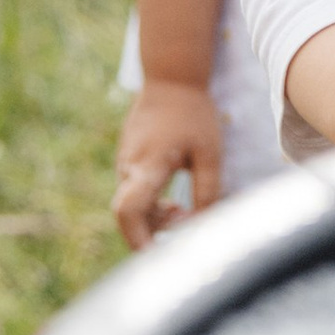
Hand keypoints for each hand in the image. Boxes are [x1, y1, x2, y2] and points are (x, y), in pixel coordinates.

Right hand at [112, 80, 224, 245]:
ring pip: (132, 206)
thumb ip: (207, 192)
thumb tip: (202, 226)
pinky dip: (151, 205)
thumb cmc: (194, 114)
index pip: (128, 212)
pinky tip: (174, 199)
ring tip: (185, 210)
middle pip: (130, 217)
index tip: (156, 256)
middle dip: (154, 232)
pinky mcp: (127, 160)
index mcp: (147, 167)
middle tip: (185, 226)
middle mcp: (128, 168)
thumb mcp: (210, 154)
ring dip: (155, 218)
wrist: (171, 77)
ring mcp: (124, 163)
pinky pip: (134, 193)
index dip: (137, 240)